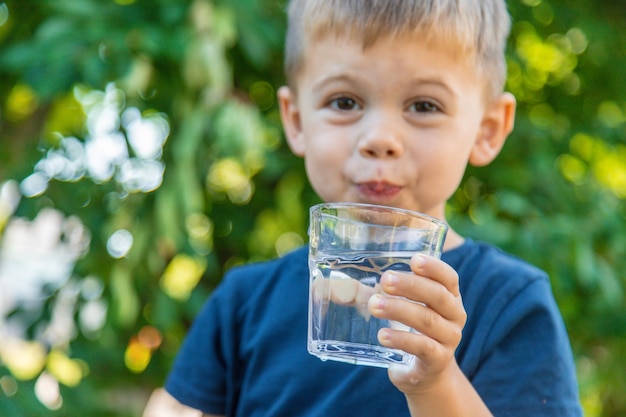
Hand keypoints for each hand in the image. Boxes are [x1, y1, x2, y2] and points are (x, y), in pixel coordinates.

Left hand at [367, 253, 466, 394]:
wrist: (426, 372)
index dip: (434, 267)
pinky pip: (422, 347)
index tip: (414, 259)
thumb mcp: (408, 305)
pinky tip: (382, 335)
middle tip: (385, 280)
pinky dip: (401, 339)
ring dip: (399, 310)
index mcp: (450, 296)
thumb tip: (341, 277)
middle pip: (438, 296)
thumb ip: (388, 289)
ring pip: (427, 320)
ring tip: (374, 305)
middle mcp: (455, 316)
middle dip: (410, 285)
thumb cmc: (413, 328)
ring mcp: (449, 339)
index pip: (449, 277)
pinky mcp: (438, 360)